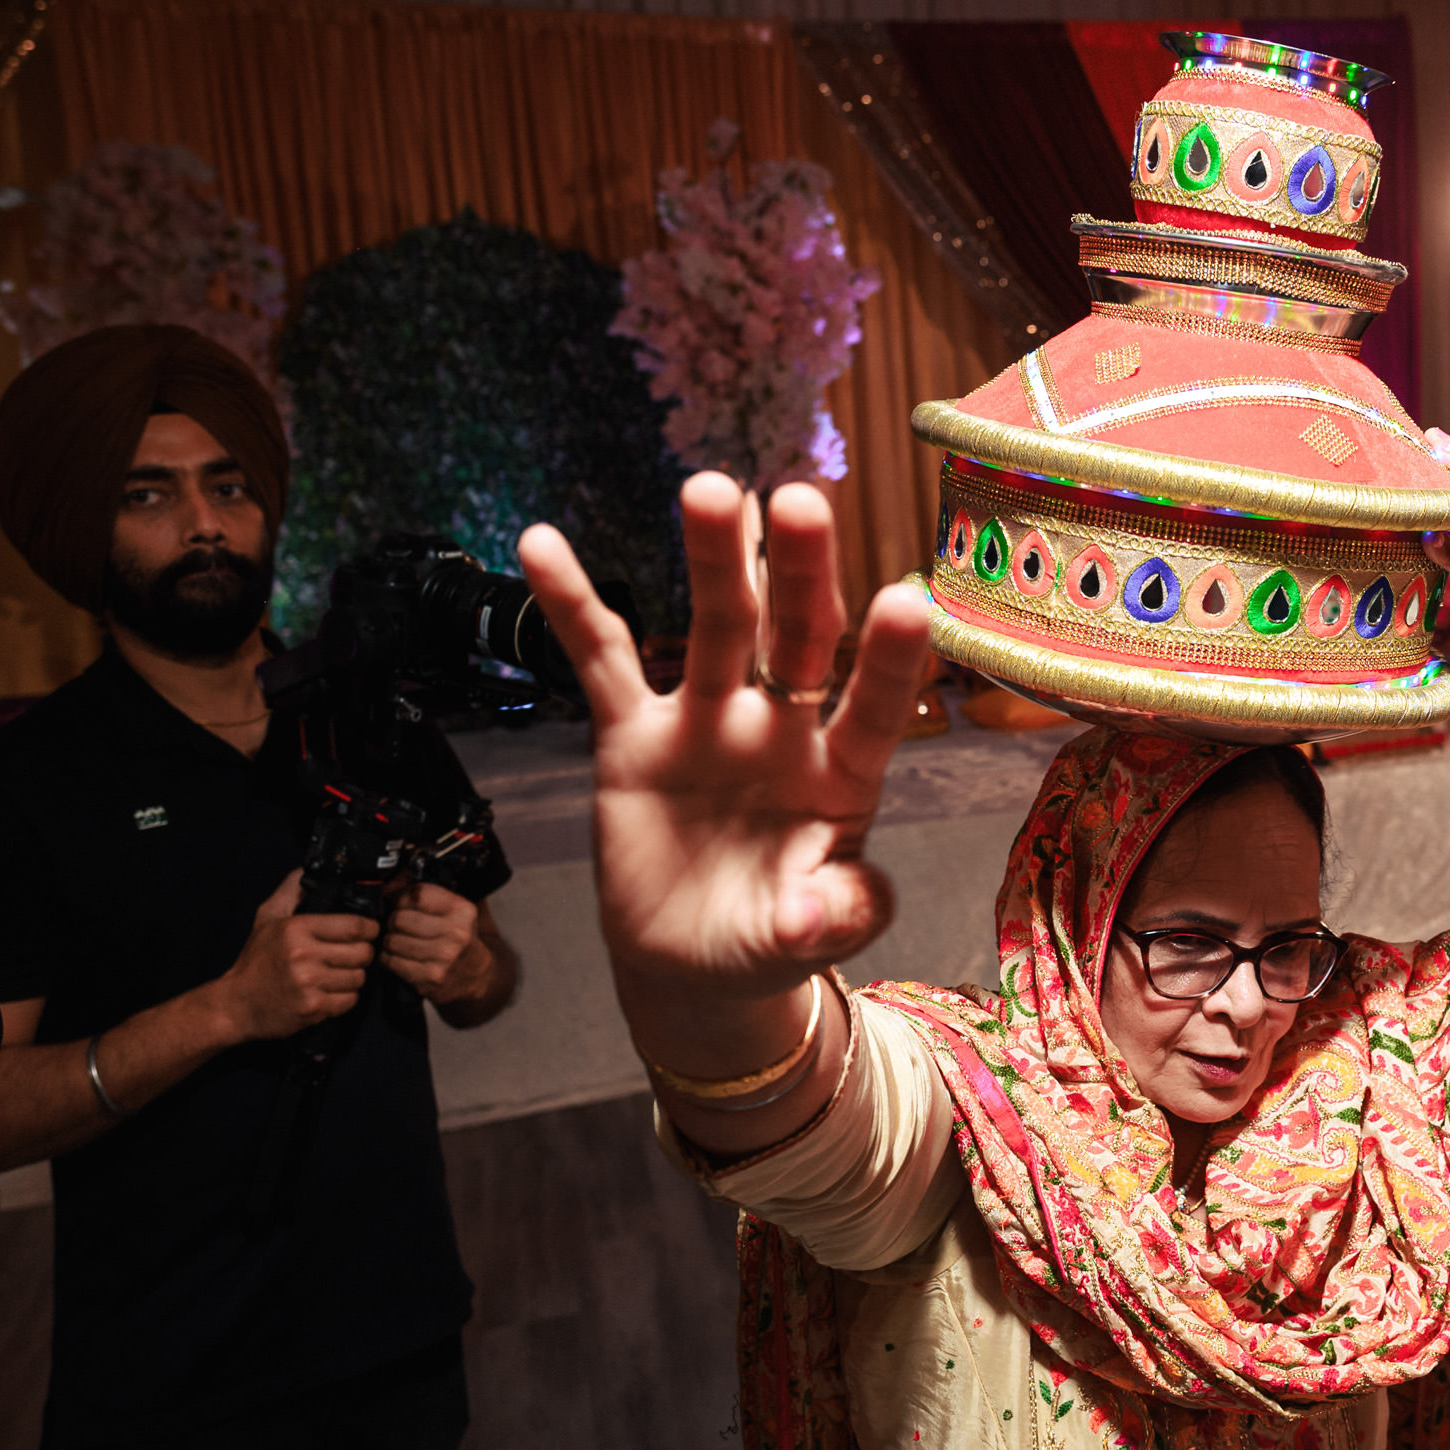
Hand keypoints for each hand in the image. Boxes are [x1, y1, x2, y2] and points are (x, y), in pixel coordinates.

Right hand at [214, 870, 377, 1038]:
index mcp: (296, 928)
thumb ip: (290, 891)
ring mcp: (309, 983)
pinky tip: (329, 992)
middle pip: (363, 952)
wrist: (236, 1005)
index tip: (368, 931)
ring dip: (353, 977)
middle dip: (363, 954)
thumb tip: (307, 869)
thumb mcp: (267, 918)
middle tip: (350, 955)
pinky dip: (344, 998)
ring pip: (359, 977)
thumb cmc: (256, 960)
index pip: (355, 926)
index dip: (369, 928)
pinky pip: (350, 1000)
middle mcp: (303, 954)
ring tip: (336, 974)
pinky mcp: (313, 1008)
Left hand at [382, 883, 490, 1001]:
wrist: (474, 973)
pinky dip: (390, 958)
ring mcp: (444, 957)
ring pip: (392, 940)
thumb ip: (422, 892)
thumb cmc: (455, 936)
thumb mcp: (451, 908)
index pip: (417, 893)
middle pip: (399, 918)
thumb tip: (389, 883)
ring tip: (403, 943)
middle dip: (394, 921)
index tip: (404, 903)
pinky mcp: (430, 978)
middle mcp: (457, 933)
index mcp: (463, 910)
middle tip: (402, 926)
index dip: (403, 897)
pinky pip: (391, 961)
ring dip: (391, 941)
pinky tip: (403, 957)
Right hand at [517, 475, 931, 1004]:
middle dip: (800, 572)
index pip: (873, 707)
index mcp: (842, 774)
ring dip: (715, 560)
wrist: (696, 960)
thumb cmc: (771, 935)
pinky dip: (571, 606)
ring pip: (715, 629)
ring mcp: (707, 722)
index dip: (890, 660)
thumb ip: (830, 916)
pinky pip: (601, 661)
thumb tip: (823, 908)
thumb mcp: (807, 937)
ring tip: (710, 489)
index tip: (908, 599)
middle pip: (797, 639)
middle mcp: (781, 729)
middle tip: (801, 500)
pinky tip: (542, 543)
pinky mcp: (633, 734)